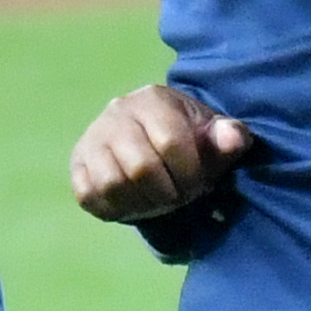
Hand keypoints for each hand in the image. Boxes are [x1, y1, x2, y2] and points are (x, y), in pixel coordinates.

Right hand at [71, 82, 251, 222]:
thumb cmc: (190, 141)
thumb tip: (233, 138)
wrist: (150, 140)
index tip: (199, 185)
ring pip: (111, 184)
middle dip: (167, 194)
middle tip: (178, 198)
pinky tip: (133, 203)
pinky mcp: (77, 165)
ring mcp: (92, 139)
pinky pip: (89, 196)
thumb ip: (229, 137)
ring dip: (141, 204)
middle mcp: (116, 113)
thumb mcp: (215, 138)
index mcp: (153, 101)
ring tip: (156, 202)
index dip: (189, 174)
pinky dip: (115, 209)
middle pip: (140, 168)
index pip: (170, 142)